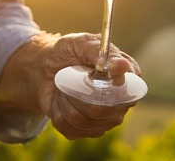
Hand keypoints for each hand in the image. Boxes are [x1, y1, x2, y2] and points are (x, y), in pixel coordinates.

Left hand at [0, 32, 140, 139]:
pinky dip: (59, 113)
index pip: (129, 91)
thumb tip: (122, 66)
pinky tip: (60, 100)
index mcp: (127, 77)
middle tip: (69, 78)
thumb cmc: (68, 52)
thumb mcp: (81, 43)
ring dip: (67, 101)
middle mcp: (120, 102)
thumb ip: (101, 52)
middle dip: (80, 94)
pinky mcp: (86, 130)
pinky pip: (70, 129)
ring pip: (84, 121)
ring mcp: (105, 120)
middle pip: (104, 112)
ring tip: (64, 86)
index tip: (93, 76)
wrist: (45, 68)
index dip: (112, 88)